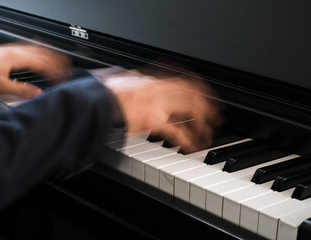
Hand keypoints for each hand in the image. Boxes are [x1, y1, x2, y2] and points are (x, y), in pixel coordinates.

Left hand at [0, 42, 70, 97]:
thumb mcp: (0, 86)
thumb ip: (22, 90)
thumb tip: (39, 94)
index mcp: (18, 58)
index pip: (43, 64)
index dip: (55, 72)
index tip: (64, 79)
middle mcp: (16, 51)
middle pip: (43, 53)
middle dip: (58, 61)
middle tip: (69, 68)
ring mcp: (12, 50)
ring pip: (37, 49)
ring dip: (50, 54)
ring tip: (60, 59)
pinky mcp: (7, 52)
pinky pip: (29, 47)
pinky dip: (39, 50)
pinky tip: (39, 53)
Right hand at [97, 65, 222, 153]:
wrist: (94, 102)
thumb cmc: (103, 92)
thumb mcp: (122, 78)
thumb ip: (135, 79)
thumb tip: (136, 77)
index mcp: (152, 78)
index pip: (185, 79)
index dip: (201, 88)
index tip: (209, 95)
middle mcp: (159, 88)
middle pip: (194, 93)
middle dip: (209, 105)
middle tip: (216, 116)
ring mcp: (158, 103)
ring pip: (191, 110)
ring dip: (202, 123)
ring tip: (208, 133)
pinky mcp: (153, 121)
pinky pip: (178, 131)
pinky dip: (189, 140)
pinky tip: (193, 147)